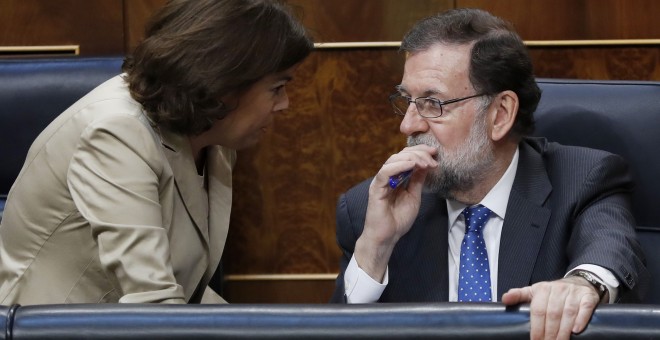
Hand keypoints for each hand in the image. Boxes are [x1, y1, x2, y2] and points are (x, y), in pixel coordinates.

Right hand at [353, 145, 437, 280]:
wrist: (387, 237)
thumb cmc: (398, 220)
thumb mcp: (414, 196)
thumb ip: (417, 181)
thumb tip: (426, 165)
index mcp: (396, 177)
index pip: (407, 158)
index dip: (421, 152)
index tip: (436, 153)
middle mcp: (387, 176)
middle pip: (401, 155)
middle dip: (419, 153)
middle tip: (433, 157)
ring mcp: (381, 181)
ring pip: (393, 160)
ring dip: (412, 158)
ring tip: (425, 163)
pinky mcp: (376, 188)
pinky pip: (386, 172)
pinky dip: (400, 166)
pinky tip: (412, 166)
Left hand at [501, 276, 602, 339]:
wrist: (580, 282)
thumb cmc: (554, 291)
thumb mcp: (535, 291)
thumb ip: (519, 295)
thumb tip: (504, 299)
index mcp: (542, 289)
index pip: (538, 310)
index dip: (536, 328)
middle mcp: (558, 289)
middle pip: (553, 314)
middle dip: (549, 333)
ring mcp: (574, 293)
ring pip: (568, 313)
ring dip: (563, 331)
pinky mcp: (588, 296)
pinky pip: (585, 308)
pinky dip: (581, 319)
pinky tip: (576, 331)